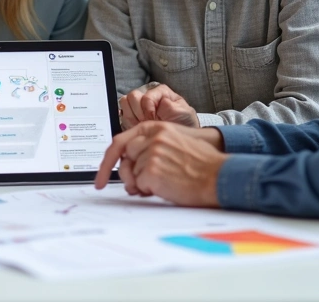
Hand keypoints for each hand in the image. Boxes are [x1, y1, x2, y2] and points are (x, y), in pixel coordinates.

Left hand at [94, 121, 225, 207]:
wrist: (218, 175)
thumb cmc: (200, 164)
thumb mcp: (174, 142)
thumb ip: (150, 145)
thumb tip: (127, 162)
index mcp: (155, 128)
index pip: (119, 142)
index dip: (107, 162)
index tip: (100, 177)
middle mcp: (151, 138)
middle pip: (124, 160)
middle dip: (128, 176)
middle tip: (140, 186)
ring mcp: (151, 153)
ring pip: (131, 174)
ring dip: (141, 184)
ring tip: (162, 183)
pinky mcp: (153, 171)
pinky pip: (139, 185)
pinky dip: (149, 190)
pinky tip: (167, 187)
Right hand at [119, 82, 198, 128]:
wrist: (179, 139)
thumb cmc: (184, 124)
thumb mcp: (184, 113)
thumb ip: (172, 106)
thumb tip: (162, 103)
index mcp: (160, 92)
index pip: (146, 96)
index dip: (148, 110)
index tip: (154, 120)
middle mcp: (148, 96)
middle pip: (132, 96)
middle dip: (139, 113)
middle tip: (148, 122)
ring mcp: (138, 106)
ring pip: (125, 103)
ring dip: (133, 117)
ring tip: (143, 125)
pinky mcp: (132, 117)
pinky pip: (122, 115)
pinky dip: (128, 123)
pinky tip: (139, 128)